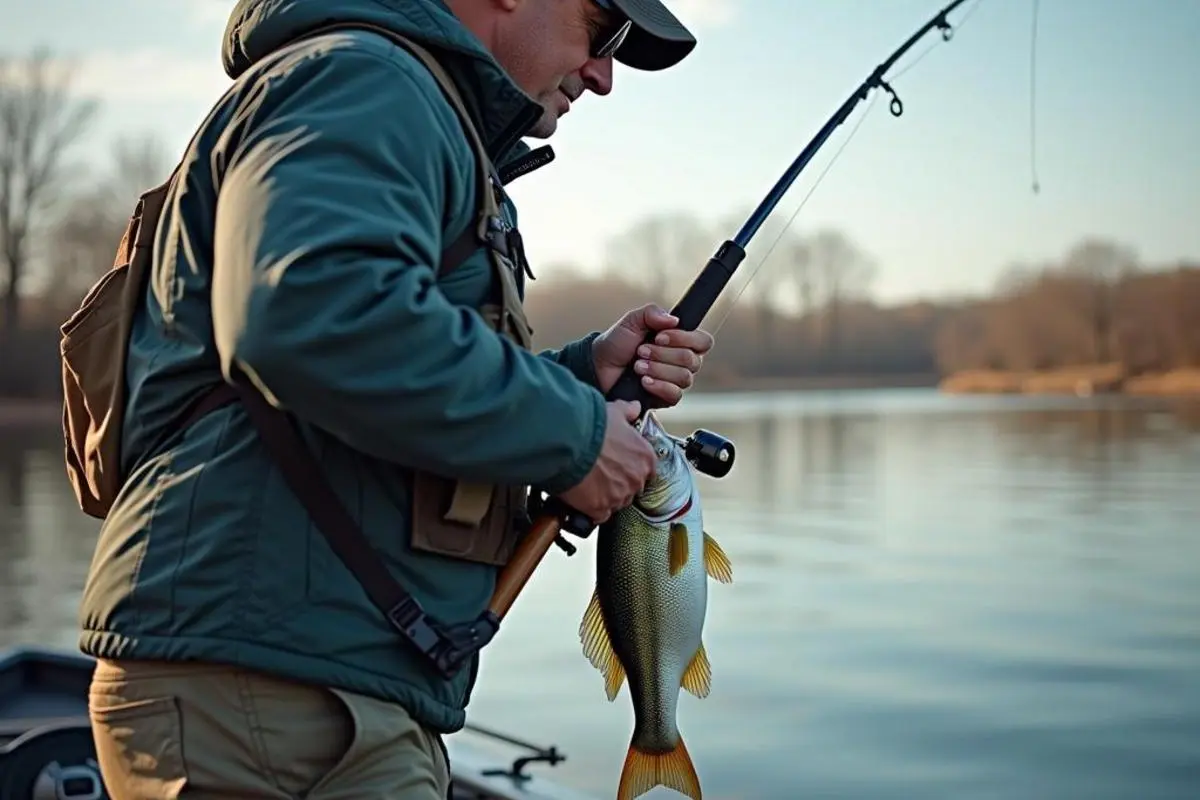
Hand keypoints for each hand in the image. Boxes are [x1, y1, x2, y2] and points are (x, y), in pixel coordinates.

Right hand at [558, 400, 655, 523]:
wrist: (567, 442)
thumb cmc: (591, 426)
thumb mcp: (613, 412)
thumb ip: (627, 411)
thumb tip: (634, 408)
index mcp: (645, 457)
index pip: (647, 469)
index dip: (631, 467)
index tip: (619, 464)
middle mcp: (636, 479)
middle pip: (631, 488)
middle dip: (619, 482)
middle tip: (600, 472)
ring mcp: (619, 496)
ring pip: (616, 502)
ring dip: (605, 496)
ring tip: (589, 483)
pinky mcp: (600, 509)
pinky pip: (600, 515)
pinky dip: (592, 509)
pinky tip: (583, 497)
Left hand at [593, 304, 713, 406]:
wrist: (598, 367)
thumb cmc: (616, 344)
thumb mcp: (631, 321)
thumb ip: (651, 313)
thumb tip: (673, 320)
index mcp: (680, 341)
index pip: (703, 341)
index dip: (685, 339)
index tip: (660, 336)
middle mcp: (681, 361)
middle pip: (693, 360)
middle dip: (663, 354)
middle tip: (640, 351)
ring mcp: (674, 380)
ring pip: (685, 378)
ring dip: (658, 369)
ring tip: (637, 366)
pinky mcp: (665, 398)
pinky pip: (675, 395)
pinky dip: (659, 386)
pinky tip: (643, 381)